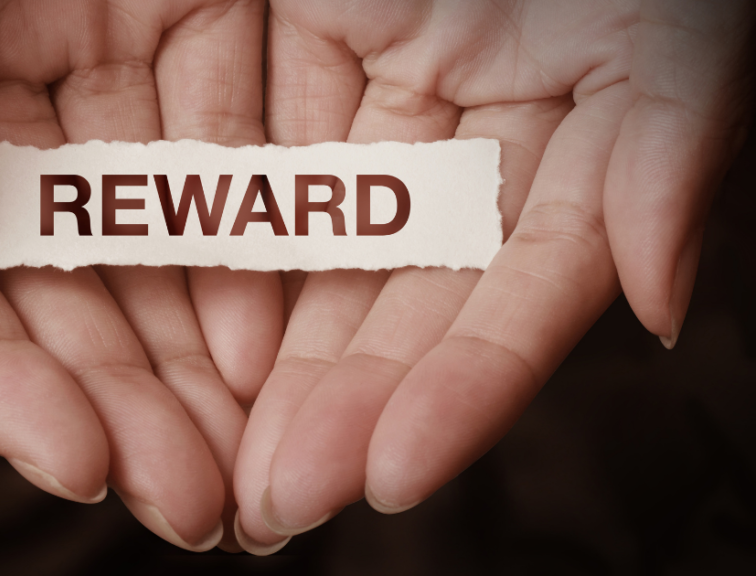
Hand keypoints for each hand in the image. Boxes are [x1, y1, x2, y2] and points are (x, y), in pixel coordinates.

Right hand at [0, 0, 281, 551]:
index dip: (9, 391)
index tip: (80, 467)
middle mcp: (15, 130)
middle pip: (74, 301)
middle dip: (129, 409)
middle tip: (193, 504)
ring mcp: (108, 83)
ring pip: (160, 248)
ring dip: (202, 361)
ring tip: (248, 457)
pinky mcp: (196, 21)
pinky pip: (233, 146)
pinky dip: (253, 241)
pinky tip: (276, 338)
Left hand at [234, 0, 754, 552]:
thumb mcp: (665, 24)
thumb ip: (673, 152)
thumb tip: (662, 301)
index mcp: (571, 146)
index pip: (512, 294)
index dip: (459, 388)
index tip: (386, 473)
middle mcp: (469, 145)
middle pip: (401, 298)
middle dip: (341, 401)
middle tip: (280, 499)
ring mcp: (379, 105)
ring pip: (315, 254)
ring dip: (269, 356)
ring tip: (223, 457)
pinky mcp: (300, 54)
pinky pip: (247, 164)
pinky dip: (214, 245)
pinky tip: (188, 336)